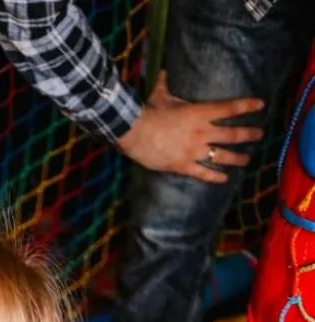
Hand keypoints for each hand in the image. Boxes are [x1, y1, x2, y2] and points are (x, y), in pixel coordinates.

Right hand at [118, 71, 263, 182]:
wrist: (134, 132)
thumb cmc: (148, 111)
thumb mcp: (160, 93)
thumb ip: (167, 83)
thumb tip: (165, 70)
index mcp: (200, 112)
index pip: (229, 107)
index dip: (247, 106)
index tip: (261, 105)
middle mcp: (202, 132)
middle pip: (232, 134)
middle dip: (249, 134)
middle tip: (260, 135)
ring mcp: (194, 151)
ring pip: (222, 156)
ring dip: (238, 158)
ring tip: (247, 160)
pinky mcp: (184, 166)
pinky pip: (204, 173)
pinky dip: (216, 177)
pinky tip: (225, 178)